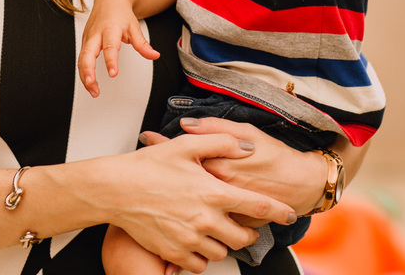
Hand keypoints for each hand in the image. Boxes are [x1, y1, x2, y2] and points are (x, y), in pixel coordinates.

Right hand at [77, 0, 158, 96]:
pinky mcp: (84, 42)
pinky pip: (81, 59)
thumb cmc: (120, 13)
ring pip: (81, 59)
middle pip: (87, 54)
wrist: (109, 0)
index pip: (109, 46)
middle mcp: (96, 34)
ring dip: (85, 76)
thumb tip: (154, 55)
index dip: (110, 61)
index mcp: (110, 29)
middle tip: (93, 85)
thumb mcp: (134, 27)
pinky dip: (83, 72)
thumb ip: (143, 44)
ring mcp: (87, 38)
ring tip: (93, 90)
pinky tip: (89, 83)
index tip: (113, 73)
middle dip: (88, 71)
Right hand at [114, 131, 297, 272]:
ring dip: (223, 242)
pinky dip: (201, 256)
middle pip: (243, 237)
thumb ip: (221, 143)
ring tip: (213, 228)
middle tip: (241, 223)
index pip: (258, 206)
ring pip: (222, 251)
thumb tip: (246, 147)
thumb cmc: (147, 166)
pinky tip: (195, 240)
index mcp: (213, 192)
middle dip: (248, 232)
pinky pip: (198, 264)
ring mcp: (190, 238)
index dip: (279, 211)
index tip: (289, 213)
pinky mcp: (174, 252)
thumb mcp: (186, 146)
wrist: (116, 189)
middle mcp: (205, 219)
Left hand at [148, 117, 328, 217]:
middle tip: (143, 163)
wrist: (301, 186)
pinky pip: (203, 228)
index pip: (182, 153)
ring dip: (169, 200)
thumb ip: (216, 128)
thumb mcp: (249, 133)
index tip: (146, 139)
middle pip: (179, 181)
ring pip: (188, 208)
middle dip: (159, 171)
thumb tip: (187, 123)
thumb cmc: (276, 158)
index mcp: (219, 164)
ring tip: (155, 191)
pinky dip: (186, 227)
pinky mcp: (229, 225)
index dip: (160, 145)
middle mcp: (217, 189)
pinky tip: (173, 222)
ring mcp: (222, 210)